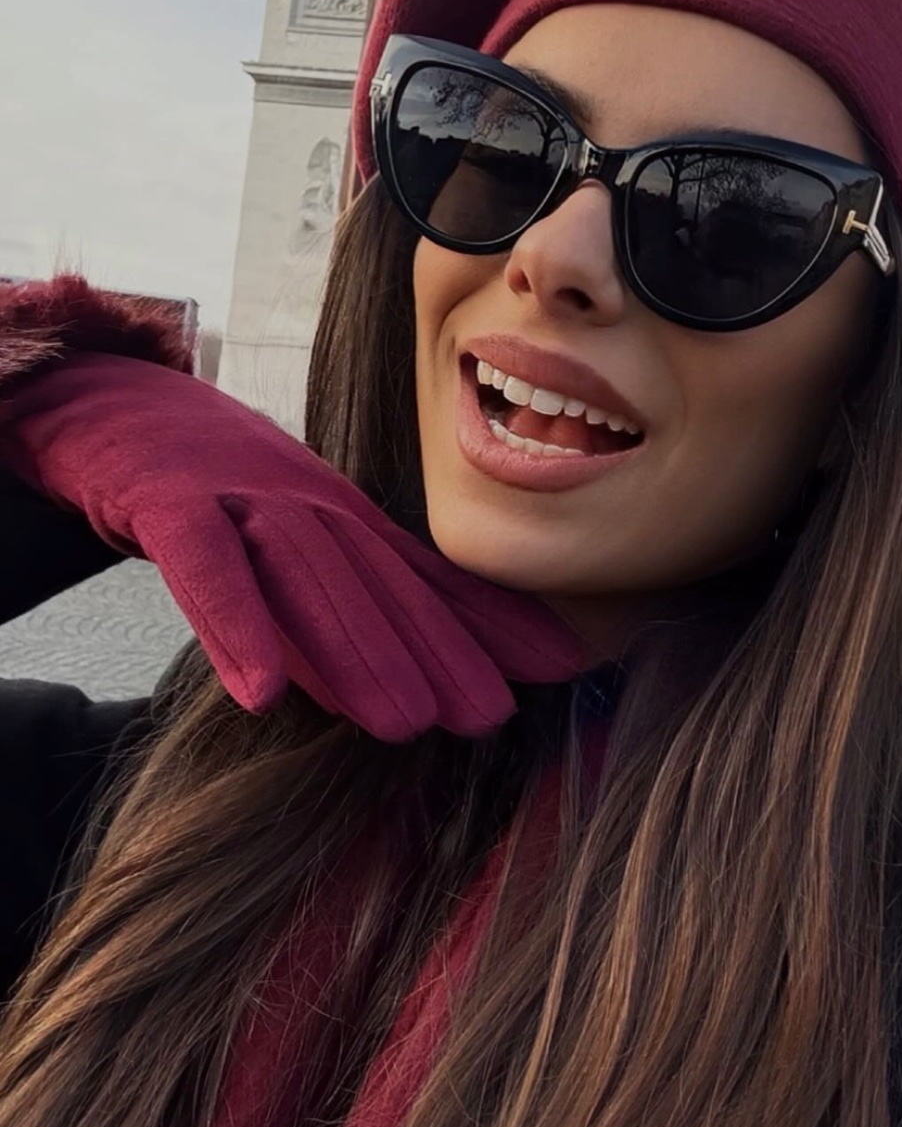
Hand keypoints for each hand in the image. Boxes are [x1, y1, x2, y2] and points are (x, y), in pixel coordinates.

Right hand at [0, 353, 587, 740]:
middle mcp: (307, 503)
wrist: (112, 405)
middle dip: (439, 648)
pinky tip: (262, 693)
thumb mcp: (306, 543)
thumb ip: (368, 604)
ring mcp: (237, 496)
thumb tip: (438, 690)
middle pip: (378, 580)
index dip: (490, 624)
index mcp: (345, 518)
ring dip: (356, 646)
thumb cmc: (221, 491)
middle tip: (489, 718)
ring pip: (305, 573)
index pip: (424, 578)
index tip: (564, 674)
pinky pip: (203, 564)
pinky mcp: (165, 500)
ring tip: (400, 721)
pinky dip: (234, 623)